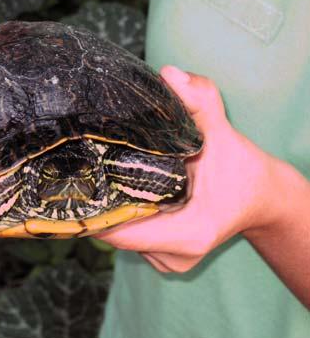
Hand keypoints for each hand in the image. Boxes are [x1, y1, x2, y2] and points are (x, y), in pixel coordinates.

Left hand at [96, 66, 298, 272]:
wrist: (262, 198)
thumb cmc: (243, 169)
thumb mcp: (223, 132)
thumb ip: (200, 102)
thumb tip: (170, 75)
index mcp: (190, 233)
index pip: (120, 231)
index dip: (93, 208)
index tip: (74, 182)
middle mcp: (177, 256)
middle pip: (116, 233)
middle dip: (101, 202)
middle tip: (88, 170)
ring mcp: (171, 262)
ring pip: (123, 237)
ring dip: (115, 210)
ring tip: (111, 179)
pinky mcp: (168, 259)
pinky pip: (134, 238)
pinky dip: (128, 217)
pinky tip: (130, 193)